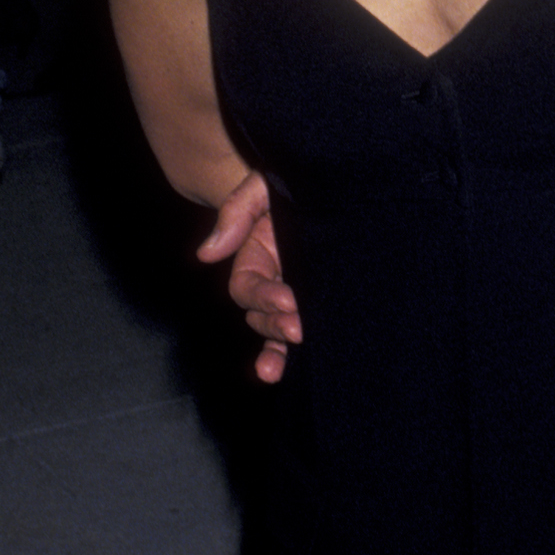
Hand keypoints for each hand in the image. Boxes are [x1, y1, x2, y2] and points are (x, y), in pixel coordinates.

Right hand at [198, 171, 302, 384]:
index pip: (247, 285)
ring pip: (274, 330)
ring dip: (277, 348)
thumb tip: (206, 254)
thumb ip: (237, 212)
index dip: (262, 295)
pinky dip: (286, 356)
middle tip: (299, 327)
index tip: (288, 299)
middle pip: (258, 314)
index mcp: (258, 253)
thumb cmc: (299, 181)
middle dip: (274, 324)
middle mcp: (273, 278)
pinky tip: (284, 373)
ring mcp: (295, 293)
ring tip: (289, 355)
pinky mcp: (318, 304)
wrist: (348, 182)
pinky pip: (294, 335)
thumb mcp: (266, 185)